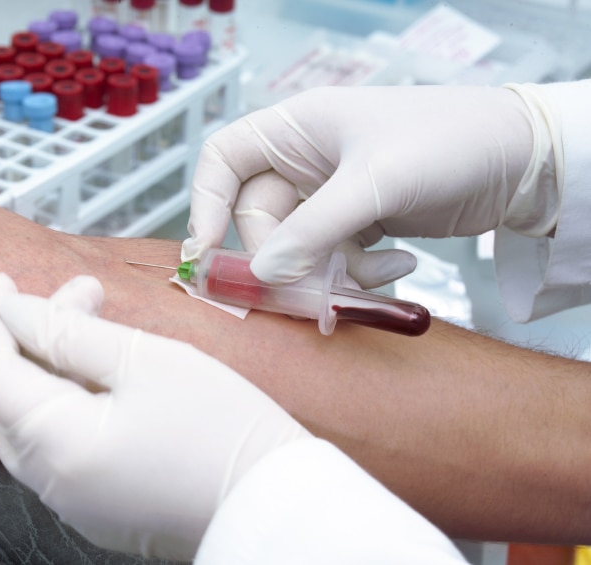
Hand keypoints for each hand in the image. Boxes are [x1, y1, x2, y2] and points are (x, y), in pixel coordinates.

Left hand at [0, 273, 310, 560]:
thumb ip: (69, 332)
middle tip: (73, 298)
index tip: (1, 282)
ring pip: (36, 426)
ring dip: (51, 371)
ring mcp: (78, 504)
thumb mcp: (145, 359)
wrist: (276, 504)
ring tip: (94, 329)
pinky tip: (106, 379)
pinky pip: (63, 451)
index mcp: (59, 445)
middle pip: (12, 401)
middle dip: (30, 340)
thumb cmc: (224, 429)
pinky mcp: (103, 510)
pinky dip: (70, 406)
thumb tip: (15, 311)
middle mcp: (55, 485)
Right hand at [182, 84, 556, 286]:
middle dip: (283, 258)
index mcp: (297, 129)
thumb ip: (313, 230)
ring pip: (297, 247)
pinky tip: (401, 264)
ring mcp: (332, 194)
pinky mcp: (360, 221)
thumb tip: (264, 274)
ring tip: (373, 277)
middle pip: (260, 219)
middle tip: (307, 292)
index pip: (224, 161)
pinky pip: (334, 258)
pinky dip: (359, 273)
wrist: (522, 159)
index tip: (205, 254)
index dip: (205, 205)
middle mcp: (307, 160)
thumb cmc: (449, 142)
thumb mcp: (375, 184)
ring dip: (327, 273)